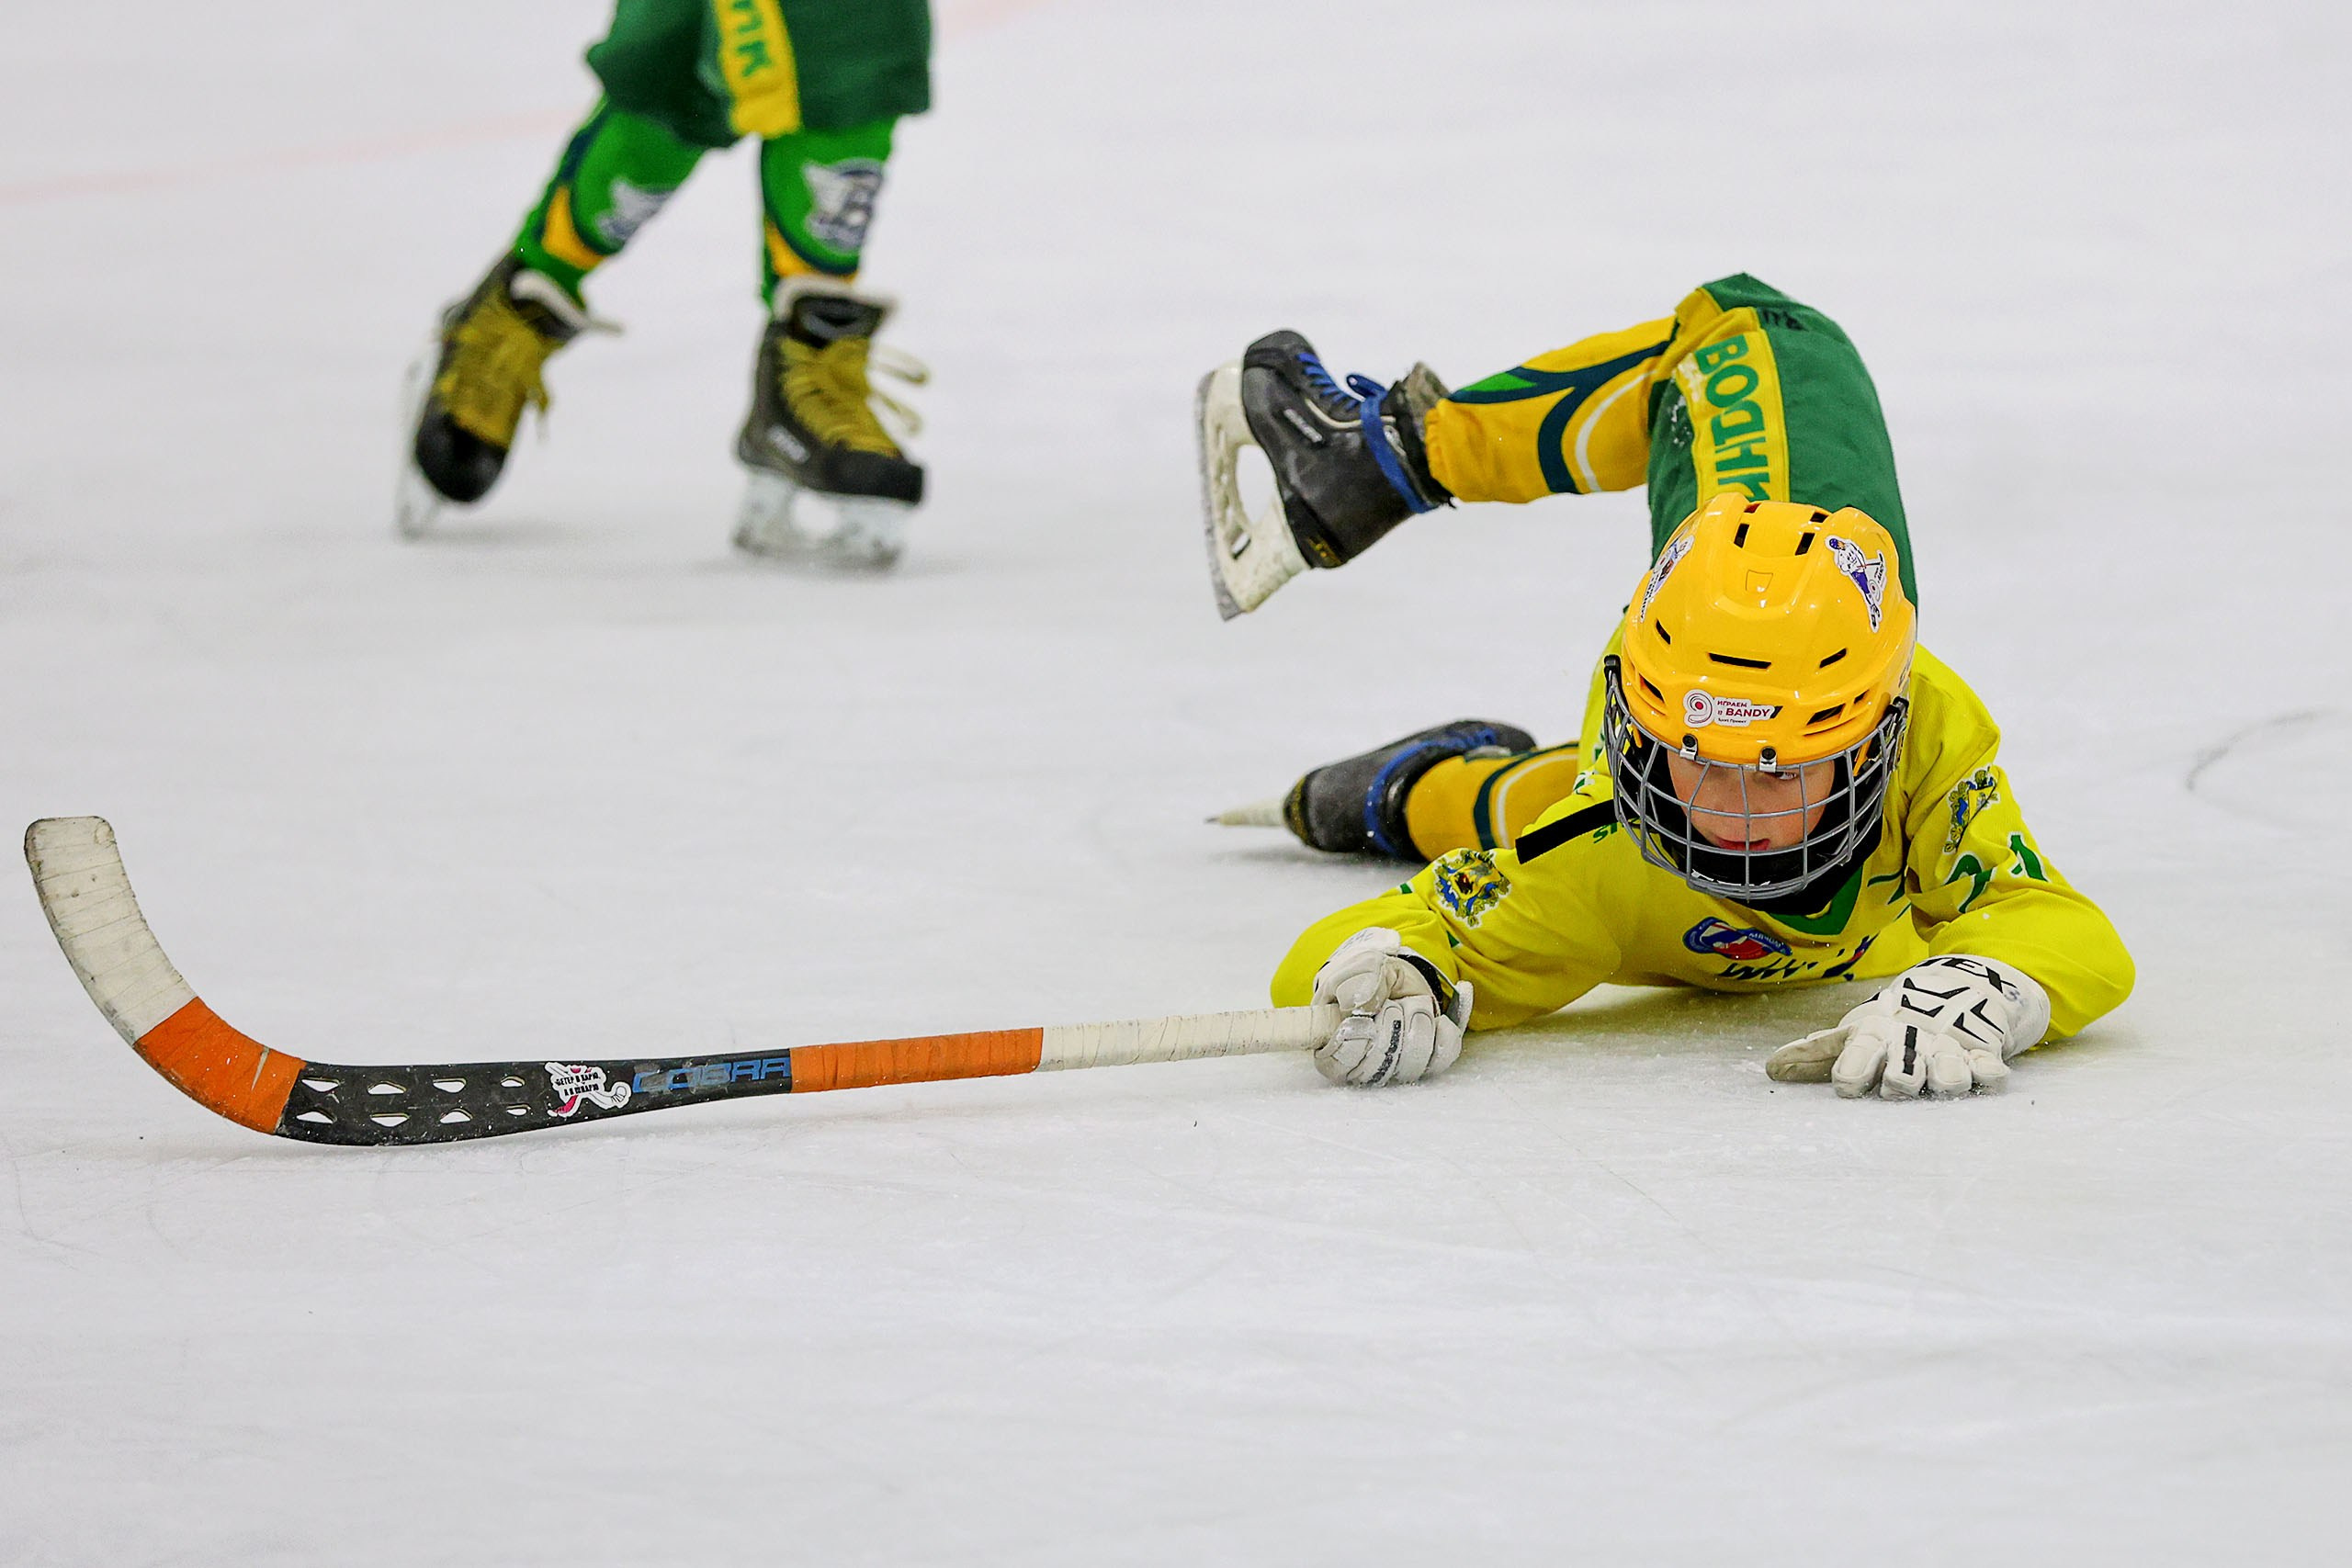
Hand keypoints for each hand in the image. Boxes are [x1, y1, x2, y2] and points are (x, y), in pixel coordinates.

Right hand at [1310, 927, 1469, 1085]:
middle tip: (1391, 1003)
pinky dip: (1443, 1035)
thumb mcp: (1359, 967)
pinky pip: (1439, 1061)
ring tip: (1410, 1005)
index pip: (1336, 1063)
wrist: (1397, 975)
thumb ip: (1355, 982)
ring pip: (1409, 1066)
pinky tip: (1439, 1020)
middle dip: (1391, 1025)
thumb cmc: (1368, 975)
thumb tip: (1360, 1006)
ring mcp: (1393, 1067)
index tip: (1365, 1017)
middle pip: (1376, 1065)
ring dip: (1416, 1025)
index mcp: (1330, 1044)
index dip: (1353, 1041)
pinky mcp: (1423, 1064)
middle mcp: (1359, 1064)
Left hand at [1767, 954, 2052, 1098]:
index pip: (1858, 1053)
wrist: (1948, 997)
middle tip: (1894, 1089)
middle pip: (1904, 1073)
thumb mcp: (1851, 1036)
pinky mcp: (1982, 1057)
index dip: (1852, 1072)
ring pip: (1949, 1075)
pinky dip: (1989, 1074)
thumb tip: (1771, 1070)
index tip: (1847, 1088)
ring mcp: (1948, 1051)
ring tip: (1939, 1083)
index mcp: (1875, 1036)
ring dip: (1944, 1081)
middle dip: (1899, 1083)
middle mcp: (1910, 1044)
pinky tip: (1983, 1074)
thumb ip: (1814, 1055)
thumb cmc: (1887, 1029)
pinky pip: (1991, 1070)